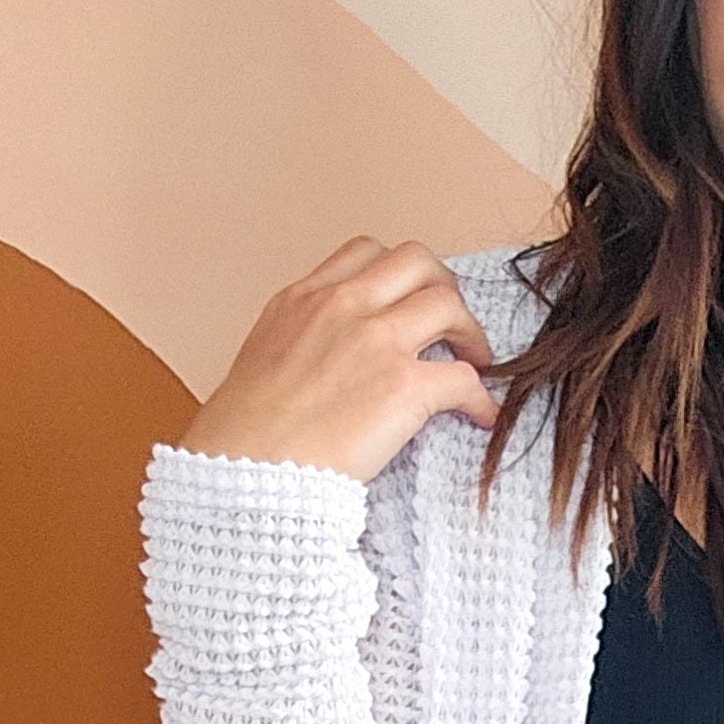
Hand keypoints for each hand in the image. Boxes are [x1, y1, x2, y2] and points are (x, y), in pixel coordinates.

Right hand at [181, 237, 502, 485]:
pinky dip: (481, 398)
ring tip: (475, 361)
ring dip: (471, 332)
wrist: (242, 471)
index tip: (409, 300)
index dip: (399, 274)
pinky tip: (480, 416)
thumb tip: (325, 360)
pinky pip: (465, 379)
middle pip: (418, 262)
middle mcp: (342, 307)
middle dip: (443, 287)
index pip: (366, 252)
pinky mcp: (404, 386)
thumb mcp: (262, 358)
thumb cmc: (243, 436)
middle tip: (451, 323)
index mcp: (304, 299)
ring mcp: (376, 341)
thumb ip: (300, 340)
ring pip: (450, 305)